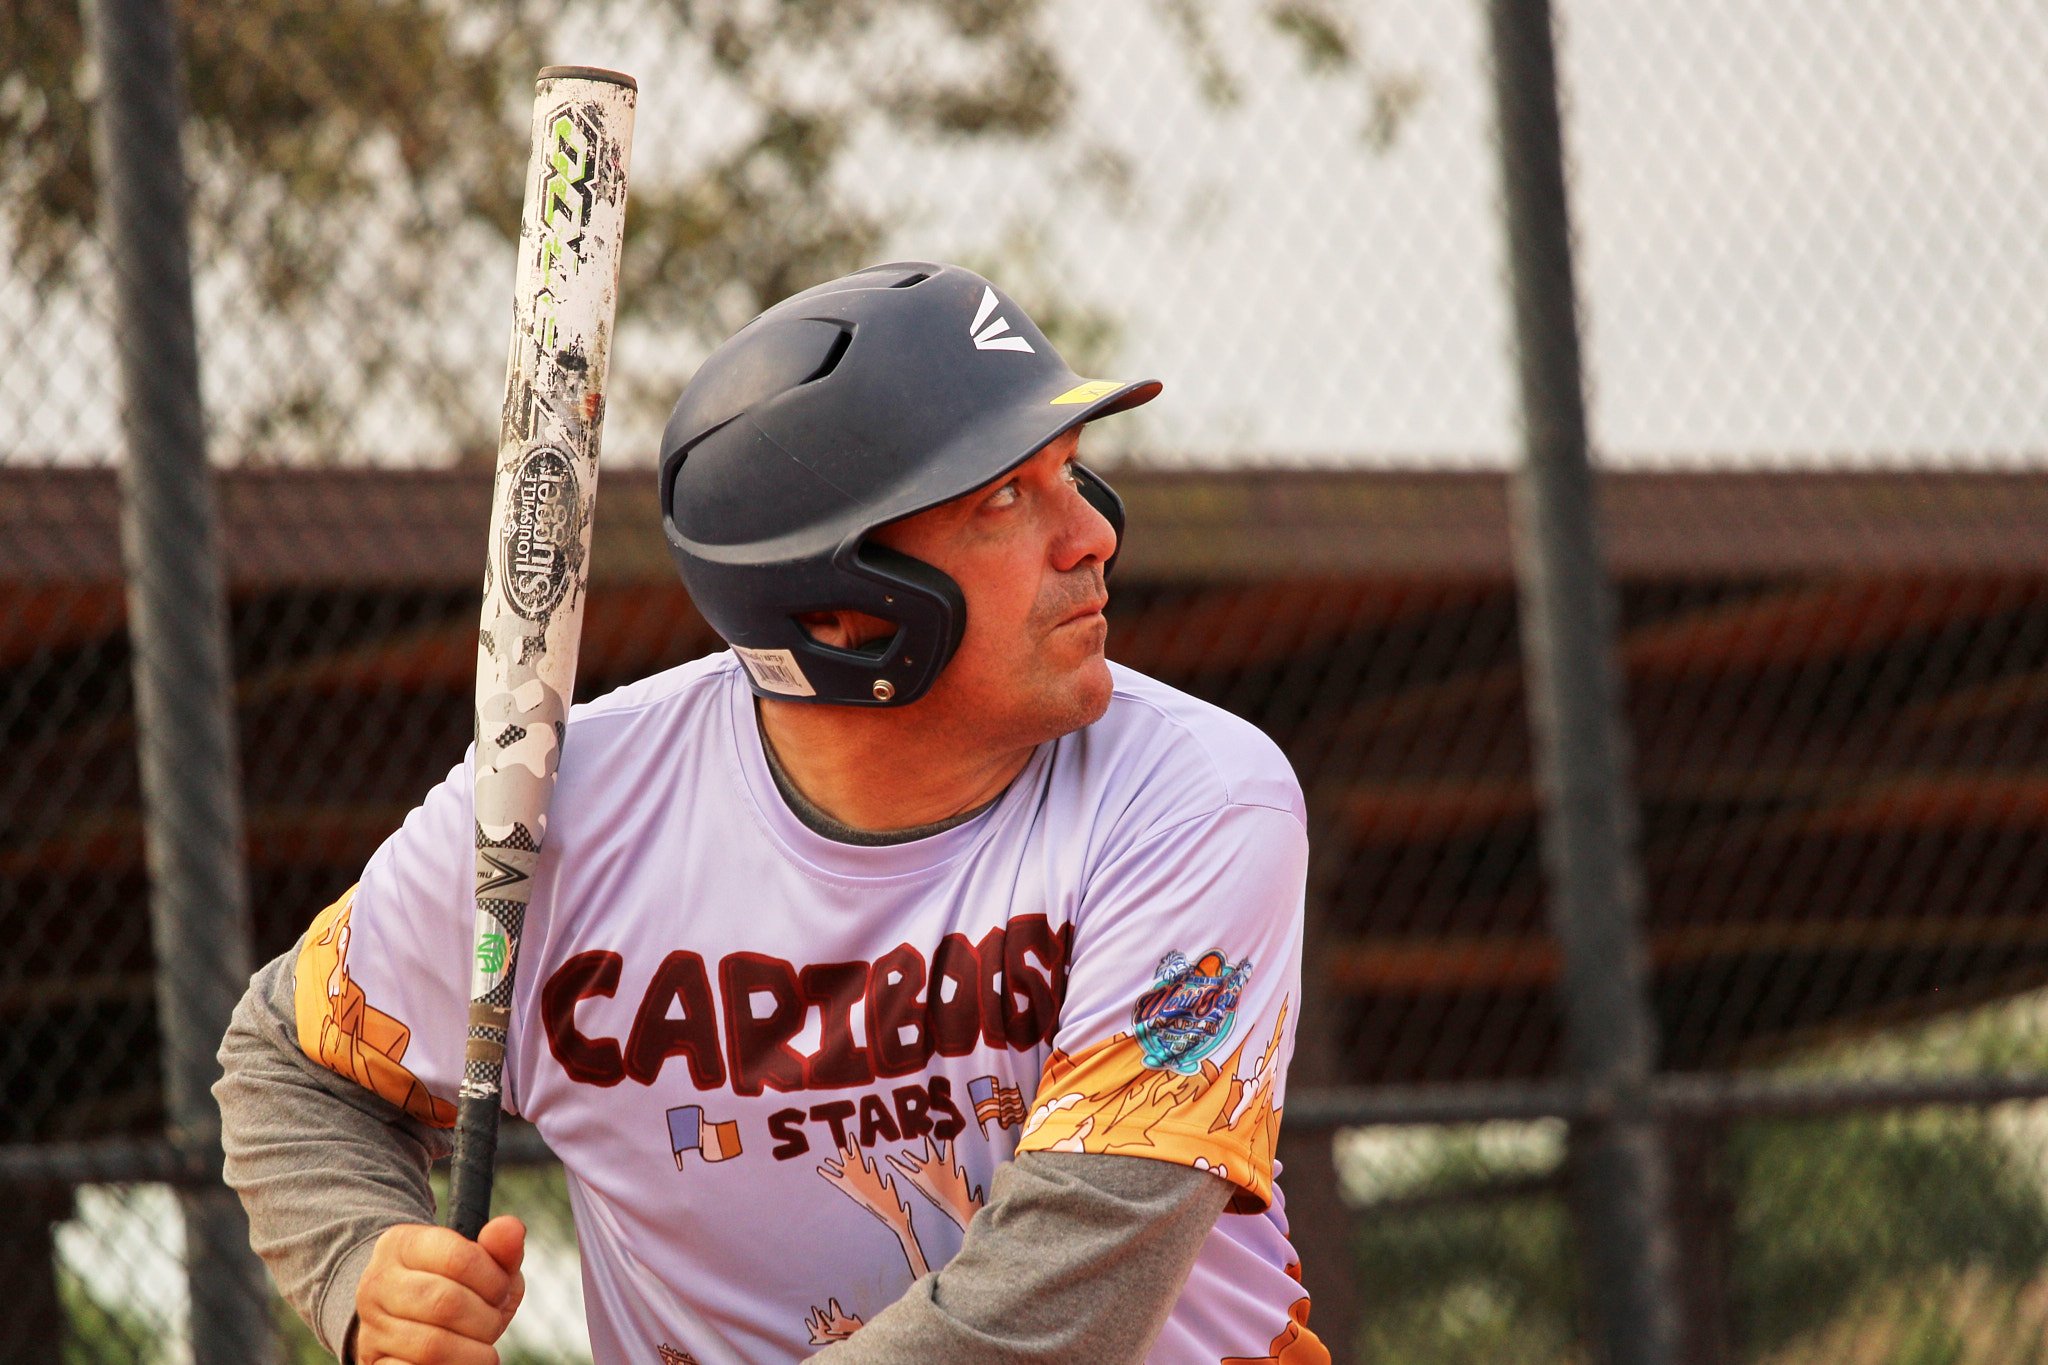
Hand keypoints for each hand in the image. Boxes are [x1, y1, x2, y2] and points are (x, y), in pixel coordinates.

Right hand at [353, 1215, 525, 1363]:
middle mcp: (378, 1282)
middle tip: (493, 1321)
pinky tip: (458, 1361)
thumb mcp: (483, 1263)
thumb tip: (511, 1229)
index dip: (494, 1281)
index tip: (501, 1292)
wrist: (411, 1318)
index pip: (459, 1258)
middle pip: (445, 1304)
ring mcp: (371, 1325)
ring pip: (431, 1346)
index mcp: (404, 1243)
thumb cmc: (458, 1286)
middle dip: (485, 1319)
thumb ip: (500, 1247)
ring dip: (472, 1353)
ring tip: (480, 1347)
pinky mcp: (372, 1362)